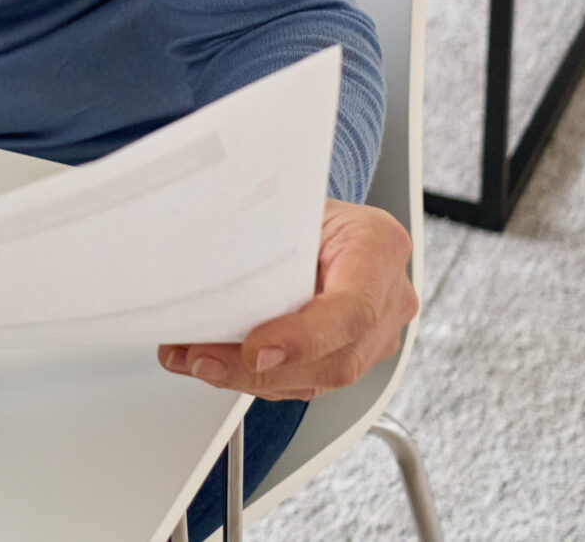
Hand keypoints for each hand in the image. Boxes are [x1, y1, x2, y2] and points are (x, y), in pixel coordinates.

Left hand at [160, 199, 416, 400]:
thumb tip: (196, 263)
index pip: (353, 308)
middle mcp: (387, 298)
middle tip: (204, 359)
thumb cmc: (305, 206)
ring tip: (198, 360)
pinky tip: (215, 363)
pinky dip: (256, 378)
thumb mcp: (287, 204)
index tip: (255, 350)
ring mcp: (376, 334)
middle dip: (261, 370)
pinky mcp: (350, 354)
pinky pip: (305, 380)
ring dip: (249, 378)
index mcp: (378, 247)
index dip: (304, 338)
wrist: (323, 217)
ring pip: (319, 379)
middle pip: (336, 358)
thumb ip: (260, 235)